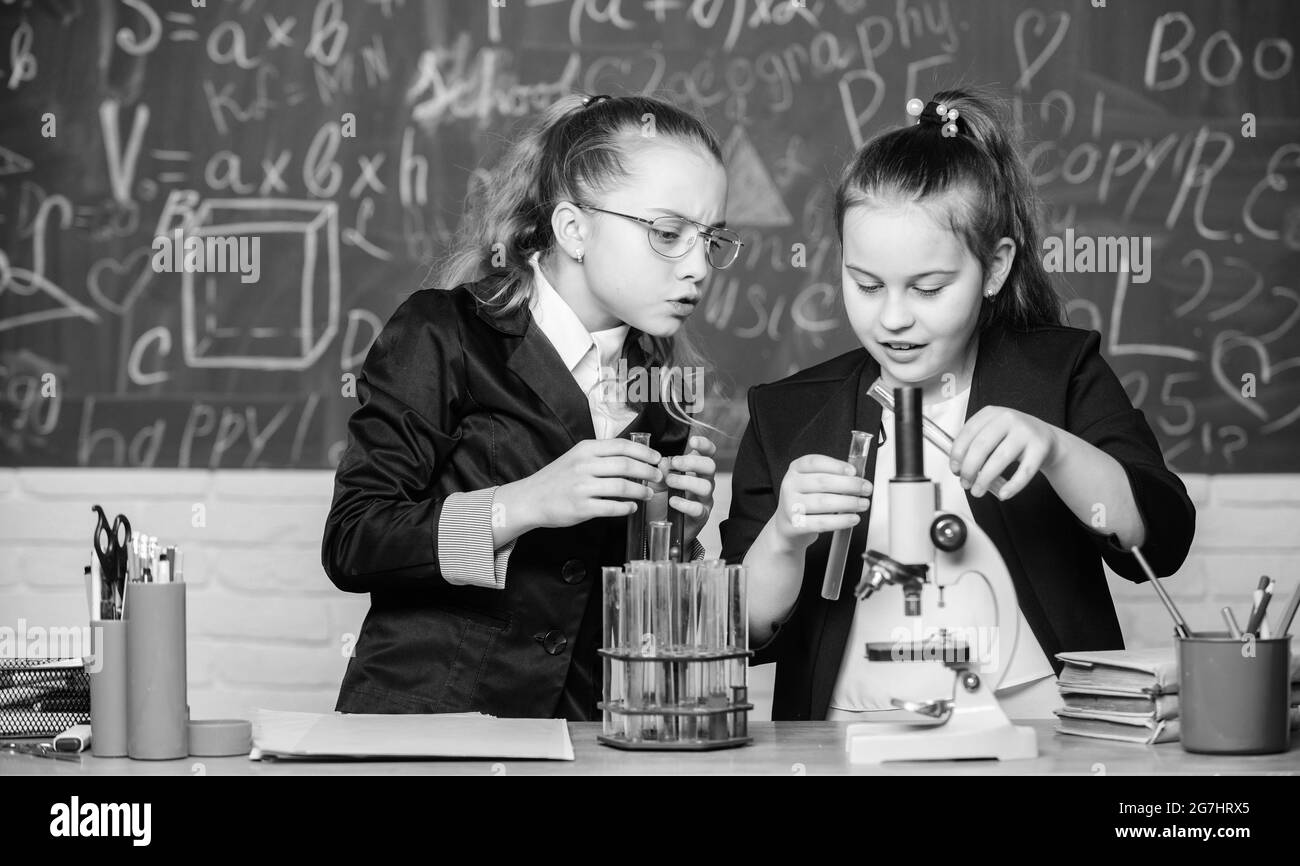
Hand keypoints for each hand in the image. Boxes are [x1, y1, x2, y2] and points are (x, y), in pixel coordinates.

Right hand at [498, 438, 660, 530]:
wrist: (530, 498)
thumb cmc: (557, 478)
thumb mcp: (576, 457)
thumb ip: (601, 455)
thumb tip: (634, 458)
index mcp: (586, 449)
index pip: (622, 446)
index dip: (644, 452)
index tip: (658, 458)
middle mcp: (584, 465)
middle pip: (626, 465)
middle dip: (648, 471)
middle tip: (659, 477)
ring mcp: (582, 487)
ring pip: (622, 486)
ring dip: (641, 490)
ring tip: (649, 493)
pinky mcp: (581, 507)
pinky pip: (612, 507)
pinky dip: (626, 507)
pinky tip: (632, 507)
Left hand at [646, 435, 716, 547]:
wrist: (661, 529)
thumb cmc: (661, 503)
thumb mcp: (656, 483)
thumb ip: (661, 471)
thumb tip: (663, 461)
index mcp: (695, 471)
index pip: (707, 453)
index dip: (704, 445)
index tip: (693, 441)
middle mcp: (703, 482)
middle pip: (710, 466)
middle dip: (693, 462)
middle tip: (675, 463)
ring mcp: (704, 500)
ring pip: (706, 486)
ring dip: (686, 481)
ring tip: (669, 482)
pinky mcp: (700, 517)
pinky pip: (698, 509)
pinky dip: (685, 504)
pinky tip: (673, 501)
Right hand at [771, 454, 872, 551]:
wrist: (787, 526)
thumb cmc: (806, 501)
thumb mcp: (813, 483)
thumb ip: (834, 477)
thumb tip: (858, 476)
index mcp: (796, 469)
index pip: (815, 462)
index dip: (836, 466)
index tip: (854, 471)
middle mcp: (790, 485)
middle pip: (822, 482)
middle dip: (850, 485)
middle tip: (866, 488)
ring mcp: (791, 505)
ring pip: (823, 502)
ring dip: (848, 503)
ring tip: (863, 504)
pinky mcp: (795, 525)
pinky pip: (822, 522)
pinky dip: (841, 521)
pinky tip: (853, 518)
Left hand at [949, 406, 1061, 498]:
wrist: (1046, 437)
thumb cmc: (1012, 438)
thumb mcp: (992, 432)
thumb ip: (974, 444)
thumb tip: (957, 468)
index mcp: (991, 413)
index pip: (968, 432)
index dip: (957, 453)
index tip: (955, 469)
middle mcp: (1008, 418)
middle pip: (981, 446)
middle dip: (969, 469)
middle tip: (965, 483)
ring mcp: (1026, 431)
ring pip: (1000, 458)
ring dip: (985, 479)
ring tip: (978, 491)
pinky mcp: (1040, 447)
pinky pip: (1024, 471)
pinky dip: (1012, 486)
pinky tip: (1003, 494)